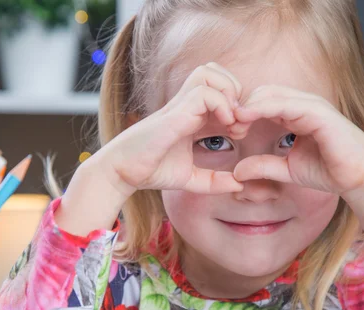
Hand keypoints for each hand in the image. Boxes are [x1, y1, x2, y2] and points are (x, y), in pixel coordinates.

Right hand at [95, 62, 246, 196]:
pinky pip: (203, 93)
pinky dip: (221, 104)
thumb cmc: (151, 170)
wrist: (122, 172)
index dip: (238, 106)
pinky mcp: (174, 114)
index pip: (221, 91)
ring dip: (228, 92)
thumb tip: (240, 183)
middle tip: (238, 123)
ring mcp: (179, 106)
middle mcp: (187, 105)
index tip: (240, 133)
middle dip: (235, 92)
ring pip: (209, 72)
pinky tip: (224, 125)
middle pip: (216, 72)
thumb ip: (214, 181)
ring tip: (230, 120)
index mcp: (192, 116)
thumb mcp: (190, 178)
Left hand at [231, 85, 363, 202]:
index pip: (262, 102)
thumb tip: (237, 172)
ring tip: (233, 121)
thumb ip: (263, 166)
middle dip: (242, 106)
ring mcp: (312, 105)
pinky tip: (247, 116)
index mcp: (295, 114)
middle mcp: (303, 105)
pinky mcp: (319, 112)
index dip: (243, 113)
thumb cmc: (329, 171)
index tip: (227, 128)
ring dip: (249, 105)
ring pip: (272, 94)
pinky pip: (287, 103)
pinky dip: (265, 107)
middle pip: (263, 93)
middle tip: (227, 125)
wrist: (358, 179)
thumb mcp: (287, 169)